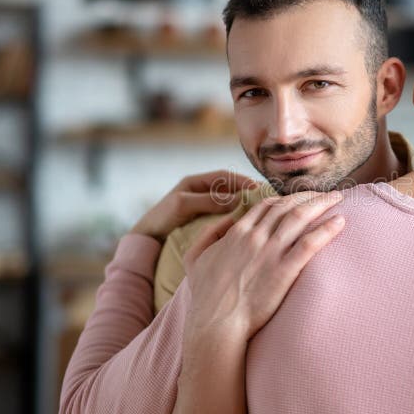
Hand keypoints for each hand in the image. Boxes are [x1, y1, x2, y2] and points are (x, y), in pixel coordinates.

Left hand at [129, 169, 258, 243]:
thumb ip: (210, 201)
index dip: (242, 180)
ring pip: (229, 201)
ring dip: (243, 204)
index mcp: (196, 182)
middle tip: (265, 199)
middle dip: (247, 191)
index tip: (258, 188)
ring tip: (259, 211)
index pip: (225, 176)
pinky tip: (244, 222)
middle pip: (230, 187)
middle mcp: (202, 191)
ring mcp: (204, 205)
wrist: (148, 237)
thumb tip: (238, 199)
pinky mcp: (205, 218)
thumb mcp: (184, 205)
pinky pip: (224, 213)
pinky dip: (235, 215)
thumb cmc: (162, 218)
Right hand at [182, 190, 345, 344]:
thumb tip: (228, 220)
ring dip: (322, 203)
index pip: (267, 205)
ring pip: (300, 217)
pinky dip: (326, 229)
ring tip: (339, 198)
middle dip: (310, 195)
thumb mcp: (195, 258)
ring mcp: (270, 253)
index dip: (287, 198)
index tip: (301, 198)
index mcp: (237, 232)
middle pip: (288, 205)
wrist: (216, 323)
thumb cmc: (206, 296)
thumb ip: (208, 234)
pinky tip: (340, 222)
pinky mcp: (284, 271)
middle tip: (327, 194)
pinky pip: (310, 243)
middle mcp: (256, 236)